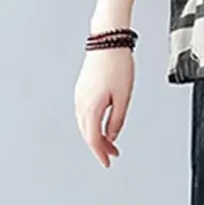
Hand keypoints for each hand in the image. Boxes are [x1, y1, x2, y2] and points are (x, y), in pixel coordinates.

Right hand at [74, 45, 134, 167]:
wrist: (108, 41)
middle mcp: (81, 104)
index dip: (101, 153)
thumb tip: (112, 136)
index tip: (108, 162)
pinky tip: (101, 123)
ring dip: (96, 134)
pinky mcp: (82, 89)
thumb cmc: (118, 65)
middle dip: (100, 146)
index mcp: (90, 108)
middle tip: (113, 154)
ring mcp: (79, 96)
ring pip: (85, 123)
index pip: (93, 139)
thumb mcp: (124, 96)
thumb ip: (117, 119)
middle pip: (88, 133)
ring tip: (110, 140)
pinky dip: (92, 122)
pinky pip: (84, 113)